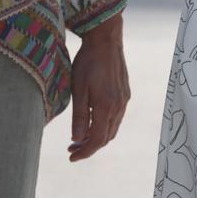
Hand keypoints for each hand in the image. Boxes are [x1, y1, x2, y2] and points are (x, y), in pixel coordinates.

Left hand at [68, 13, 130, 161]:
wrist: (106, 40)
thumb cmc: (88, 63)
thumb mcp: (79, 90)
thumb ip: (80, 117)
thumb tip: (77, 140)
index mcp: (107, 107)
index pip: (97, 140)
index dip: (84, 152)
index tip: (71, 157)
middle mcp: (119, 105)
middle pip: (107, 137)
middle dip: (90, 146)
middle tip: (72, 148)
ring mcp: (124, 99)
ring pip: (113, 128)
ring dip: (98, 136)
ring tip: (80, 137)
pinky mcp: (125, 92)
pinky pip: (117, 116)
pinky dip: (105, 125)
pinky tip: (94, 119)